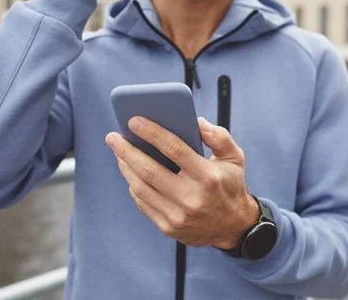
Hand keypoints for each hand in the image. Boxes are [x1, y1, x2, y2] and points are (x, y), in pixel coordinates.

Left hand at [105, 117, 259, 248]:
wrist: (233, 227)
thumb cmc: (229, 185)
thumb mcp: (234, 158)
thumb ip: (219, 136)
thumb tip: (196, 122)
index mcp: (208, 177)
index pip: (175, 149)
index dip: (152, 133)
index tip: (134, 120)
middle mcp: (191, 198)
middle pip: (149, 170)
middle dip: (126, 150)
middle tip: (112, 137)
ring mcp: (178, 216)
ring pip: (141, 187)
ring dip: (125, 167)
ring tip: (118, 152)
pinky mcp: (168, 227)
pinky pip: (143, 202)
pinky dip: (133, 185)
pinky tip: (129, 171)